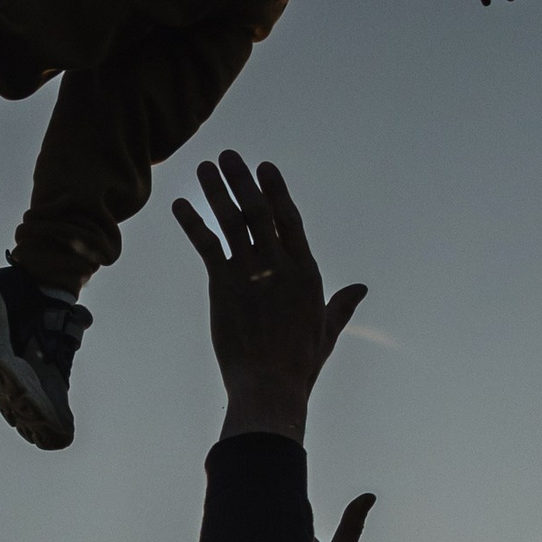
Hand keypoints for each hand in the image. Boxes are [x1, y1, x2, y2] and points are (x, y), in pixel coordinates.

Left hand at [173, 152, 367, 445]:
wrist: (270, 386)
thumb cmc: (300, 365)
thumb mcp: (326, 330)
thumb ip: (341, 305)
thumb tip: (361, 289)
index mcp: (306, 272)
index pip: (289, 220)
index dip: (276, 191)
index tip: (266, 168)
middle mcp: (279, 265)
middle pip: (259, 211)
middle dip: (244, 180)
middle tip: (230, 155)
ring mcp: (251, 272)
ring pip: (232, 221)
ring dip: (217, 190)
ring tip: (205, 166)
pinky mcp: (224, 285)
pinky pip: (206, 245)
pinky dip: (192, 222)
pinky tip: (179, 203)